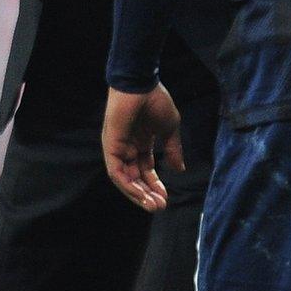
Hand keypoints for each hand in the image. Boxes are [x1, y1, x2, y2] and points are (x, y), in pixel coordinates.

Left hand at [102, 83, 183, 211]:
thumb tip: (179, 169)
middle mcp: (127, 147)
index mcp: (140, 142)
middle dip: (147, 194)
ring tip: (153, 205)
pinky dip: (128, 185)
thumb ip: (173, 150)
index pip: (145, 170)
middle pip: (134, 177)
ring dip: (138, 194)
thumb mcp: (169, 129)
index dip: (155, 185)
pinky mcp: (111, 146)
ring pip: (124, 179)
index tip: (166, 198)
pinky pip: (116, 172)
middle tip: (160, 207)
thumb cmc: (155, 100)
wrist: (142, 83)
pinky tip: (141, 194)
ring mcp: (117, 147)